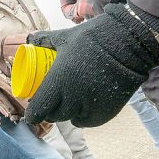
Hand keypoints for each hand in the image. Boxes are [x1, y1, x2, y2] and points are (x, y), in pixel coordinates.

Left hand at [25, 4, 158, 126]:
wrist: (128, 42)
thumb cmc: (93, 37)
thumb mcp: (65, 37)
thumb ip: (45, 40)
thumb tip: (29, 38)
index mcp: (58, 82)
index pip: (38, 110)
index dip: (34, 112)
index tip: (34, 109)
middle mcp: (72, 98)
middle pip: (54, 116)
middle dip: (50, 112)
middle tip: (51, 103)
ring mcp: (90, 106)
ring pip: (71, 119)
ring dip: (68, 113)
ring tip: (69, 102)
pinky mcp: (106, 111)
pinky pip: (88, 121)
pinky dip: (83, 116)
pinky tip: (83, 108)